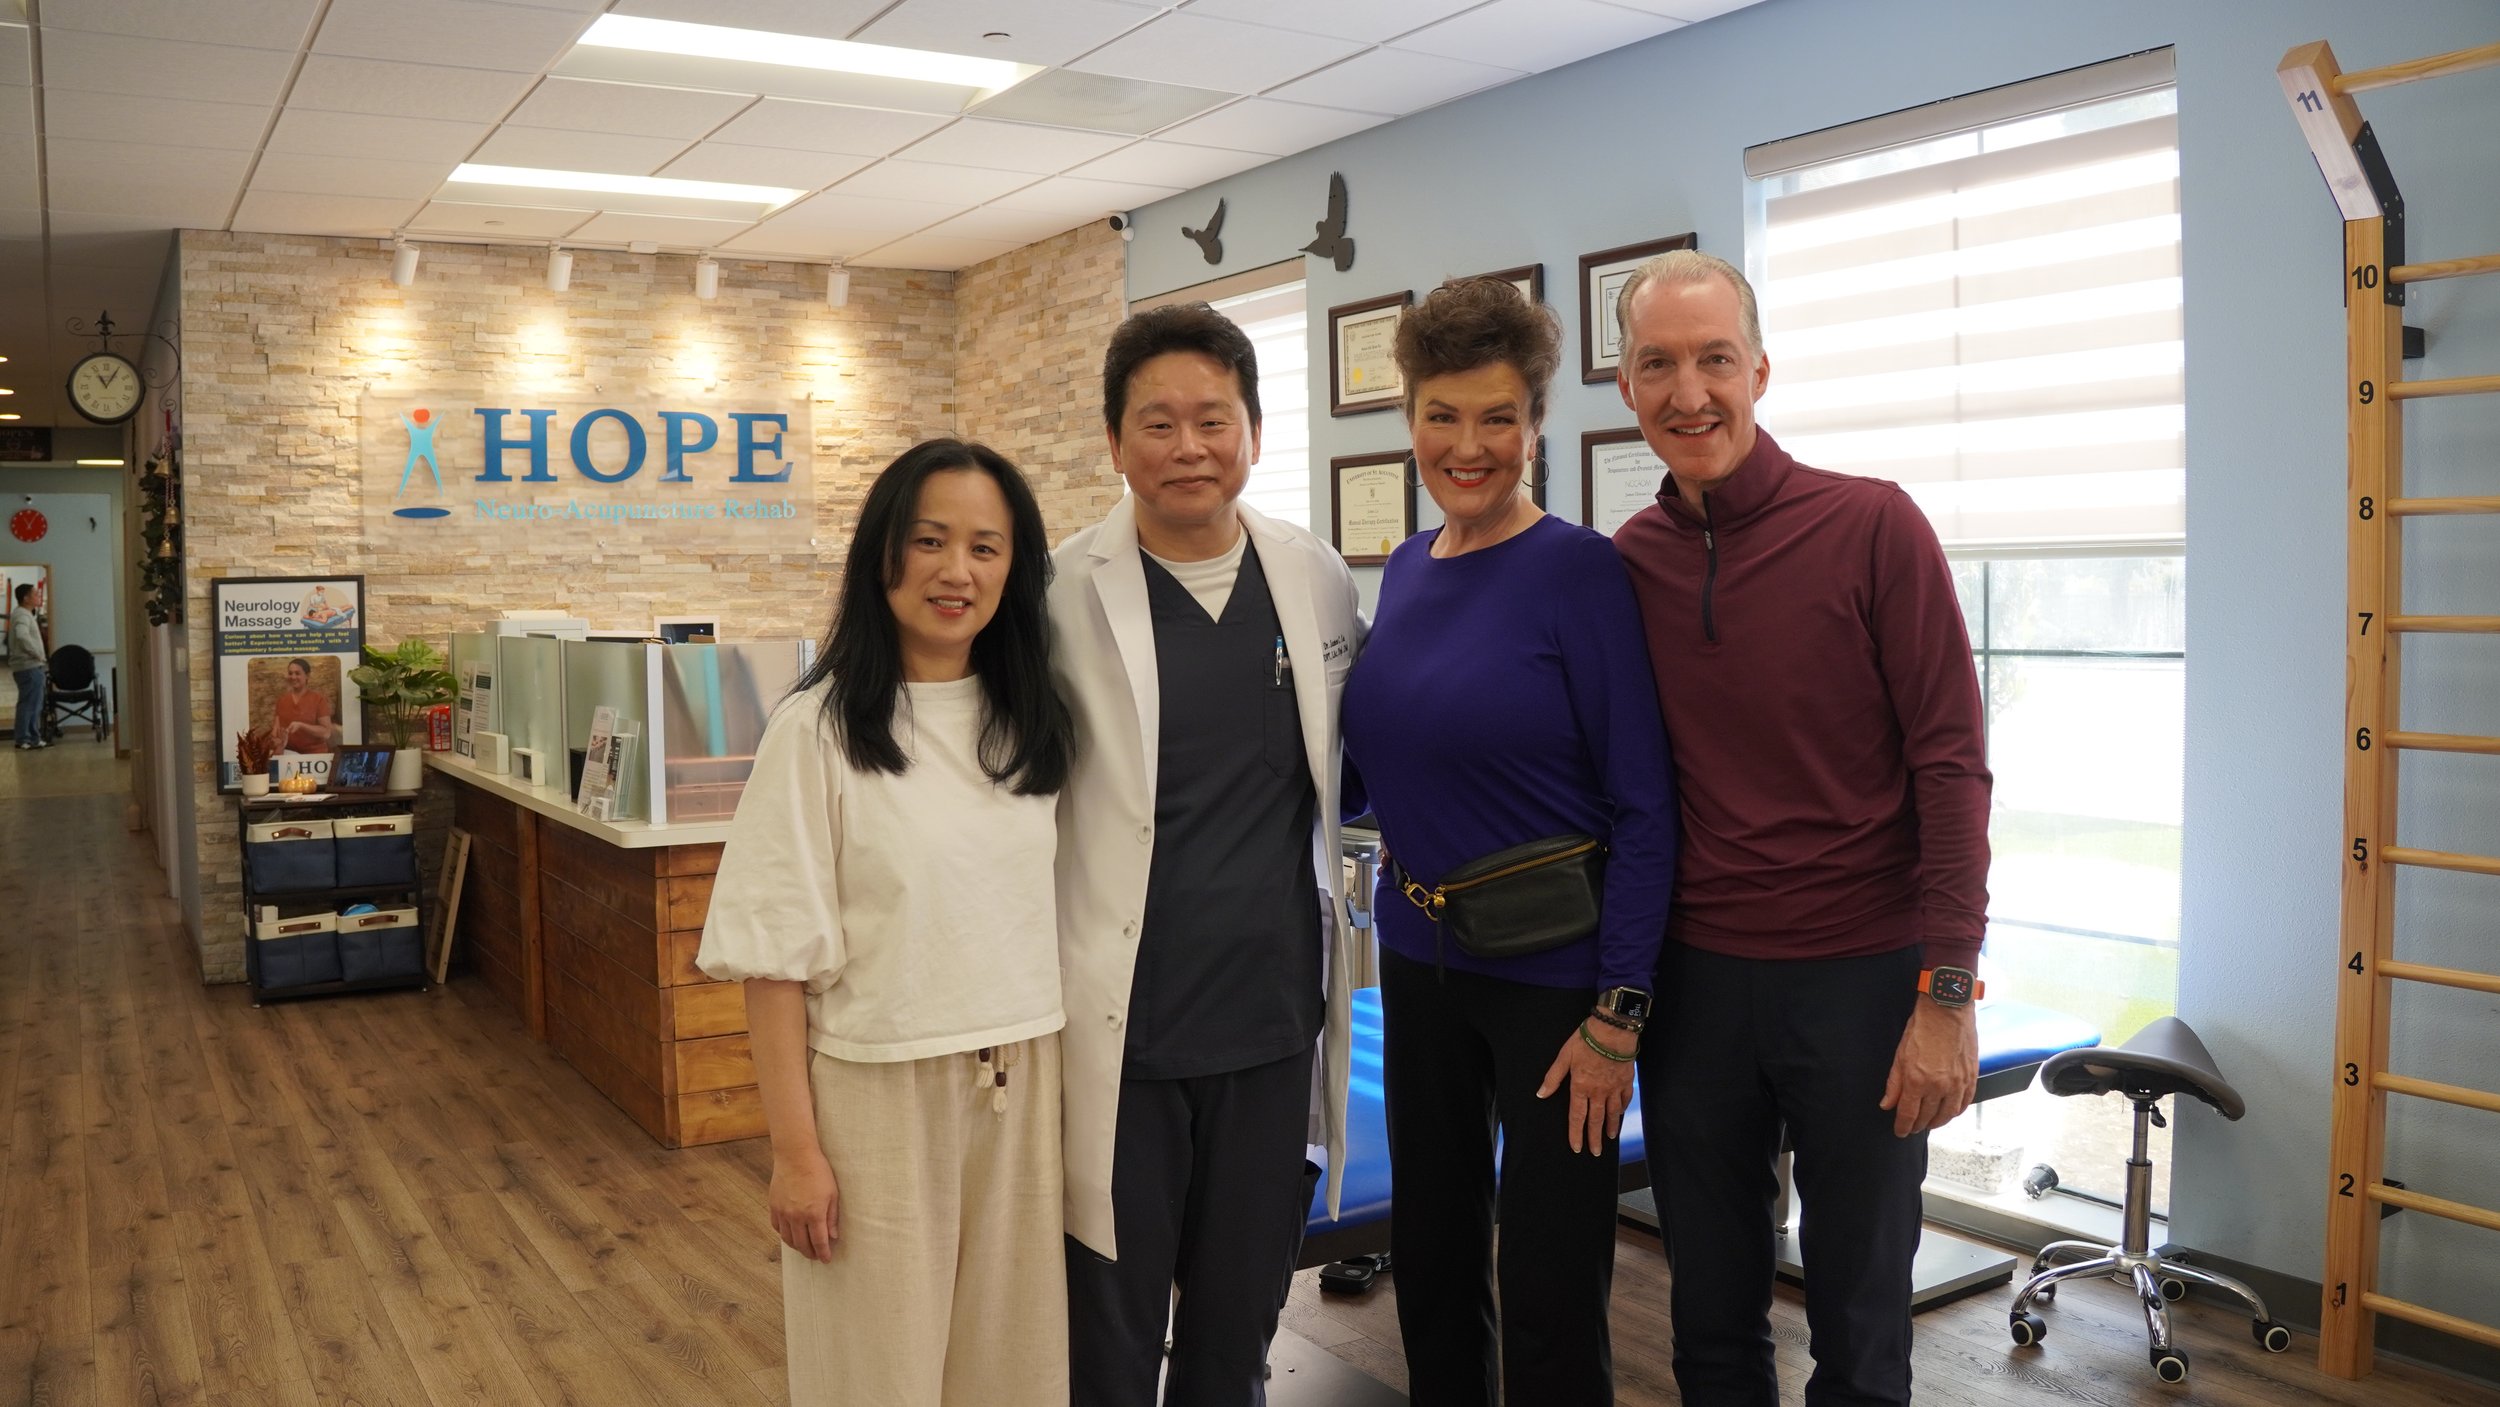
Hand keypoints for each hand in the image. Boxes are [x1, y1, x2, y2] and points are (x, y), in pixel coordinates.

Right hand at [768, 1146, 839, 1261]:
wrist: (795, 1155)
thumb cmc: (818, 1171)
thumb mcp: (833, 1193)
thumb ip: (832, 1217)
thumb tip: (833, 1236)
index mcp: (814, 1214)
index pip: (819, 1242)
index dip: (823, 1253)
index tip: (826, 1260)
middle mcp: (797, 1216)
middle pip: (802, 1244)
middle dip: (810, 1253)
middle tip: (816, 1256)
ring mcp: (783, 1212)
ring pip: (788, 1239)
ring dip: (797, 1246)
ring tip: (804, 1247)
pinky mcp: (774, 1206)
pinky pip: (777, 1227)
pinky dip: (784, 1234)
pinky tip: (791, 1234)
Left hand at [1538, 1019, 1635, 1154]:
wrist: (1613, 1030)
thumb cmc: (1586, 1040)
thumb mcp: (1564, 1056)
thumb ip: (1553, 1077)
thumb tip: (1541, 1094)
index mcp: (1581, 1087)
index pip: (1577, 1117)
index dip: (1576, 1134)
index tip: (1577, 1148)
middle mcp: (1598, 1092)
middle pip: (1596, 1120)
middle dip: (1595, 1138)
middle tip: (1596, 1152)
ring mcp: (1614, 1087)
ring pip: (1612, 1113)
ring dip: (1611, 1126)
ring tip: (1610, 1137)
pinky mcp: (1626, 1080)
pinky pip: (1625, 1099)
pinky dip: (1622, 1108)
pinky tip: (1620, 1113)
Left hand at [1880, 999, 1977, 1137]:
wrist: (1947, 1011)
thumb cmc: (1922, 1029)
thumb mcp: (1900, 1056)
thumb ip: (1894, 1084)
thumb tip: (1887, 1104)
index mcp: (1917, 1081)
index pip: (1908, 1114)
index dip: (1903, 1126)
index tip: (1900, 1131)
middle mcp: (1939, 1087)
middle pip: (1927, 1117)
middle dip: (1918, 1126)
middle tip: (1912, 1127)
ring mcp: (1957, 1083)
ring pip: (1947, 1114)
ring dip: (1937, 1122)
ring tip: (1929, 1123)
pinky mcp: (1971, 1077)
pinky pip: (1964, 1103)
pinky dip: (1956, 1111)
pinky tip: (1949, 1112)